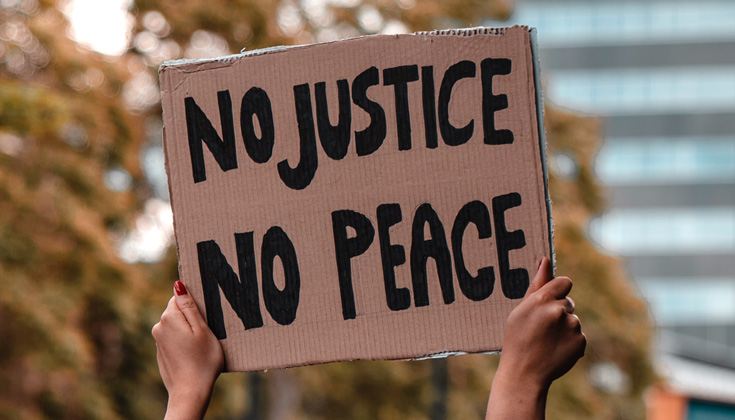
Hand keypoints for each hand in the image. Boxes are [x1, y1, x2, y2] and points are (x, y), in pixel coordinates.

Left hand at [152, 281, 223, 419]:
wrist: (190, 392)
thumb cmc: (202, 361)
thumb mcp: (202, 330)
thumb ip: (189, 306)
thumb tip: (178, 285)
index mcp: (169, 318)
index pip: (179, 298)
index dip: (194, 304)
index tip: (206, 317)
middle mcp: (159, 327)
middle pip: (177, 312)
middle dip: (191, 318)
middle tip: (207, 332)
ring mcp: (159, 342)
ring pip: (176, 326)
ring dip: (188, 331)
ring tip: (202, 346)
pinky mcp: (162, 353)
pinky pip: (174, 340)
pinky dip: (184, 343)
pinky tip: (194, 354)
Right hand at [486, 257, 585, 419]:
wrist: (524, 374)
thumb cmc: (517, 339)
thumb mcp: (520, 311)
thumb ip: (536, 285)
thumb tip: (545, 261)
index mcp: (542, 299)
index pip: (564, 282)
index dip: (558, 291)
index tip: (549, 302)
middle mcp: (559, 310)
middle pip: (567, 302)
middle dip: (558, 312)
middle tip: (541, 329)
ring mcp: (572, 327)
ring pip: (573, 319)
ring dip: (564, 328)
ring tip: (546, 342)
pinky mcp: (581, 342)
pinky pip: (578, 335)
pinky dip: (570, 342)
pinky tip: (555, 350)